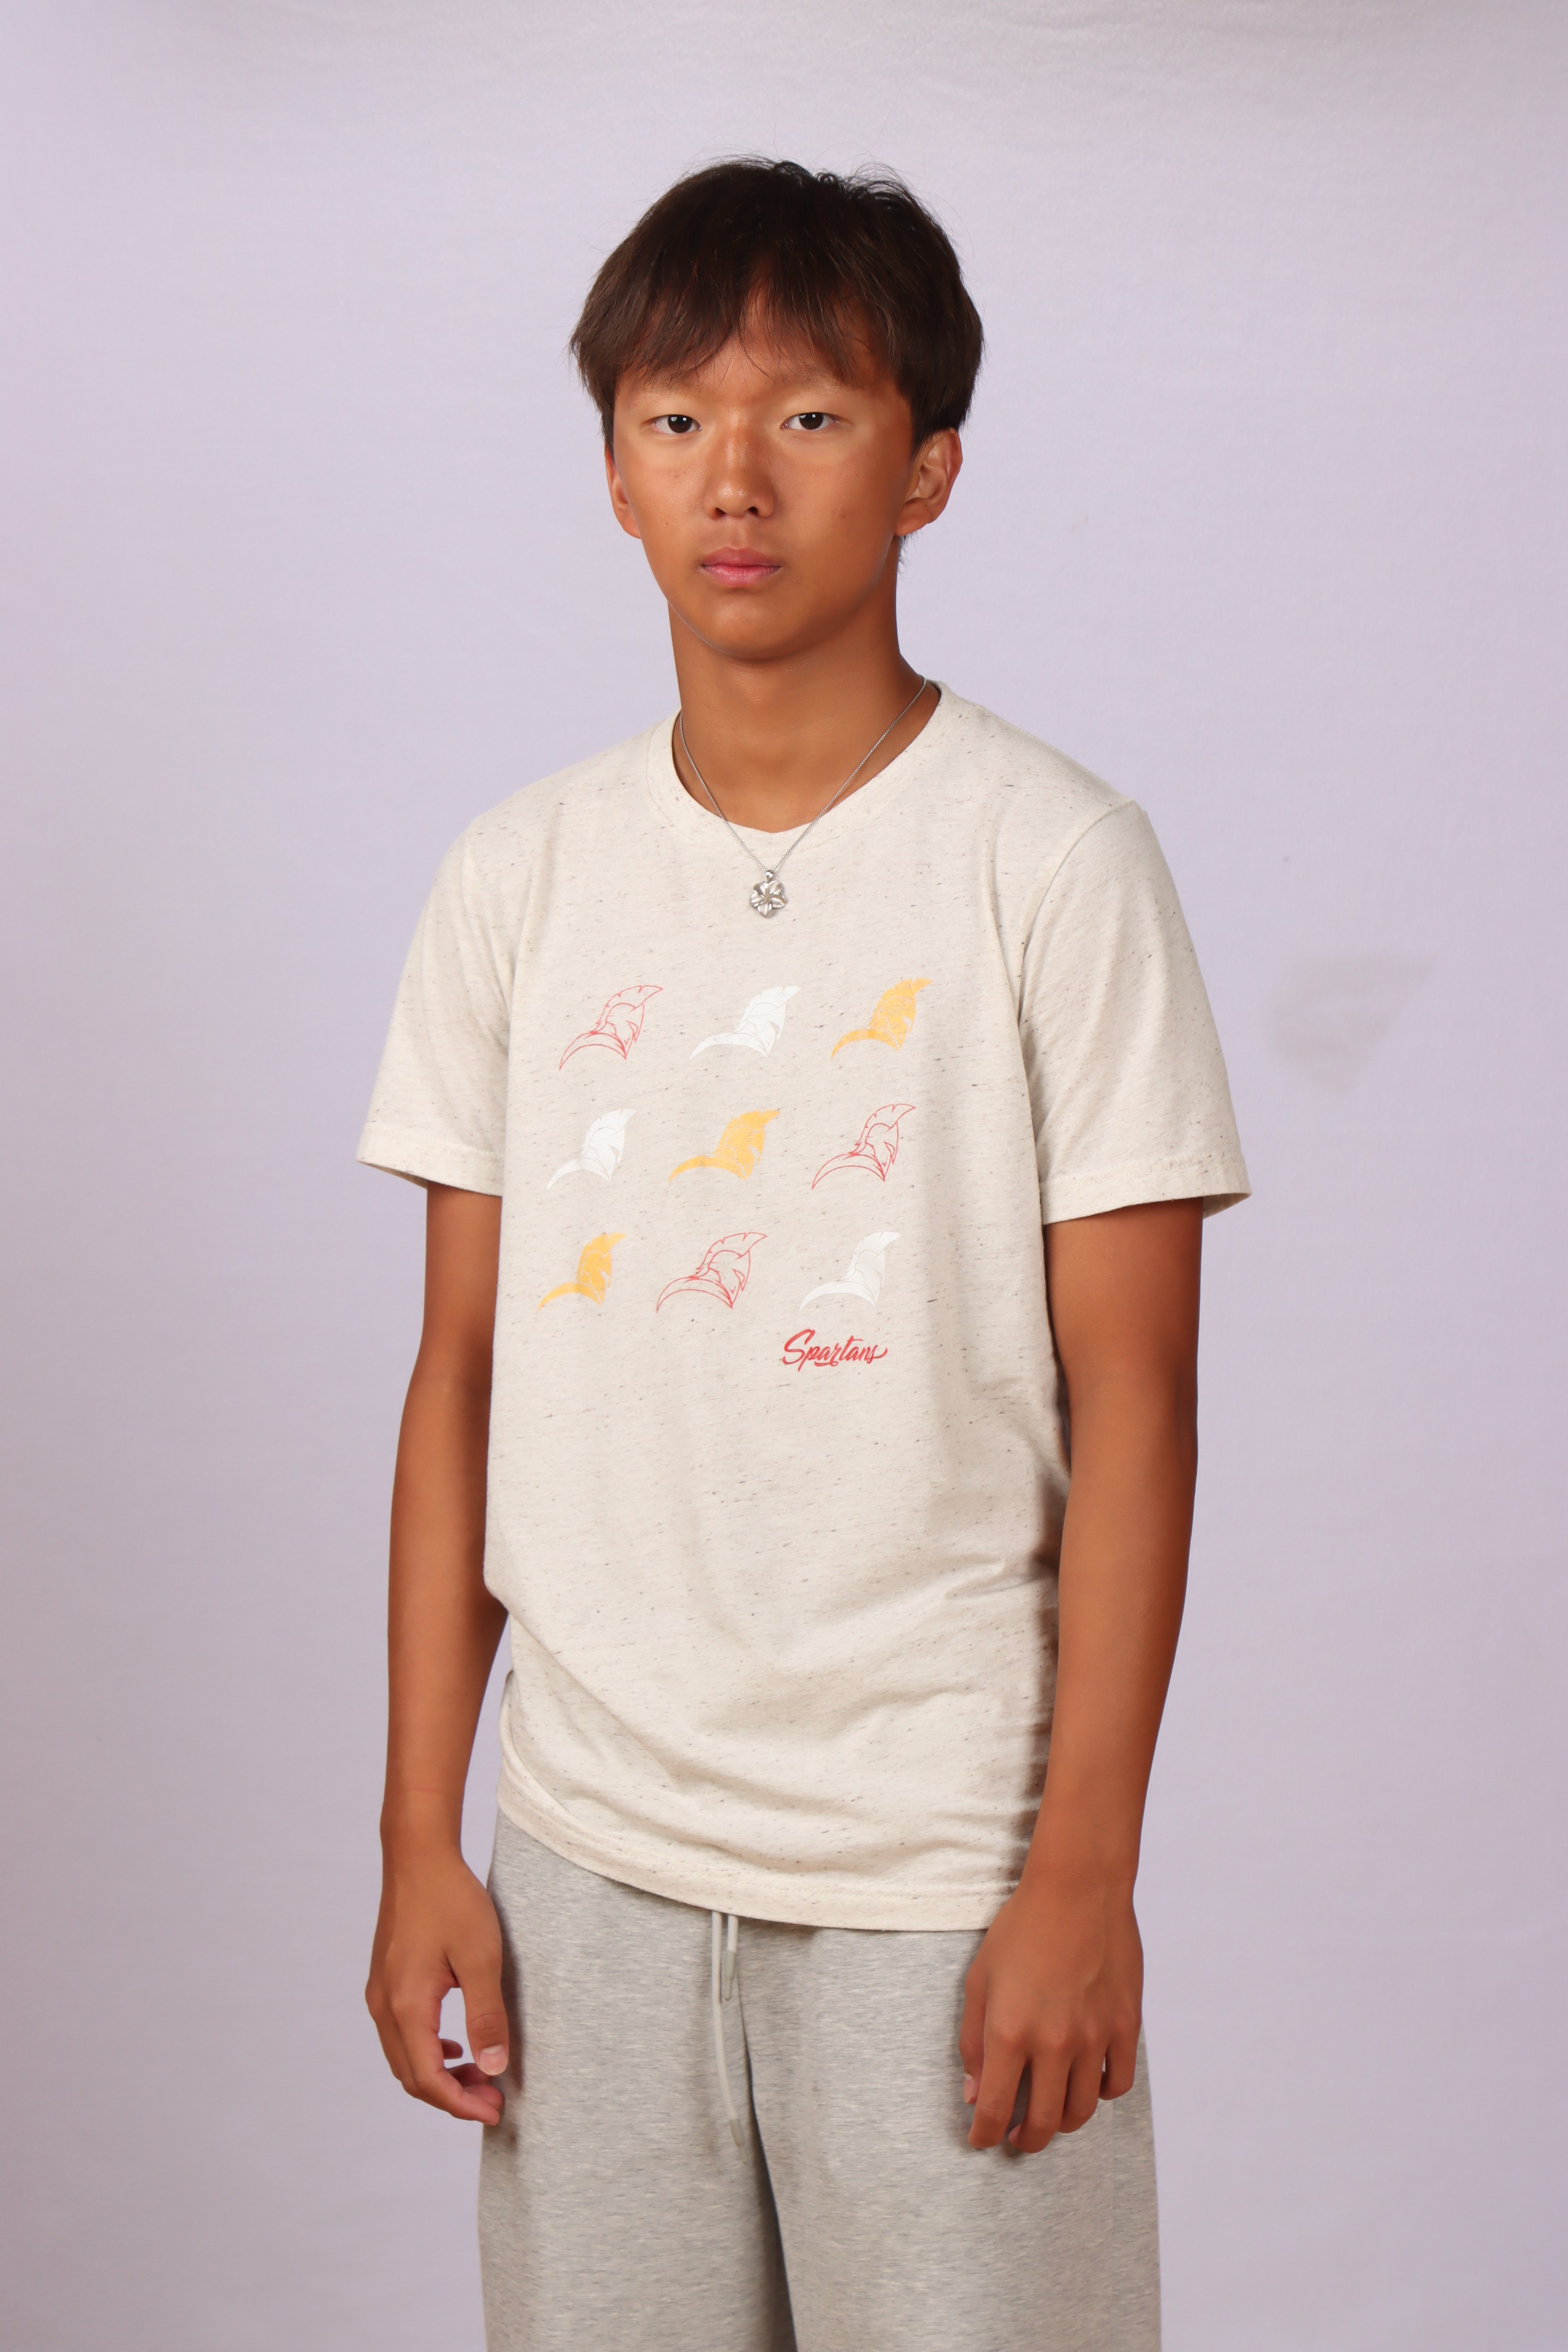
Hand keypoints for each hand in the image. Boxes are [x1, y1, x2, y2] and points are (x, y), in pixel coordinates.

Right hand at [366, 1836, 508, 2123]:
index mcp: (406, 2005)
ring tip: (482, 2075)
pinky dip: (429, 2052)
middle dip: (452, 2096)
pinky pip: (402, 2035)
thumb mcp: (481, 1957)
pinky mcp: (386, 1981)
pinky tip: (457, 2046)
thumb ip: (487, 2015)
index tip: (495, 2111)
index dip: (461, 2104)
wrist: (418, 1856)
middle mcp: (385, 2006)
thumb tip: (494, 2068)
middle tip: (494, 2099)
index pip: (428, 2079)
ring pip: (405, 2058)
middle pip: (412, 2076)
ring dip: (441, 2075)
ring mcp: (381, 1993)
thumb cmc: (451, 1900)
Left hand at [959, 1868, 1141, 2153]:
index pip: (994, 2110)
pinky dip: (1100, 2094)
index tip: (981, 2140)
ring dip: (1062, 2123)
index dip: (985, 2135)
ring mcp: (1094, 2038)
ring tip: (1050, 2115)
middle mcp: (1054, 2044)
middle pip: (1043, 2123)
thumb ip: (973, 2041)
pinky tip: (1086, 2084)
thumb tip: (975, 2093)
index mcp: (1010, 2033)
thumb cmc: (1021, 1929)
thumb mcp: (980, 1980)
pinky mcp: (1126, 2027)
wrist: (1077, 1888)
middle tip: (1016, 2136)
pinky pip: (1116, 2083)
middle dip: (1024, 2140)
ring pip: (1082, 2111)